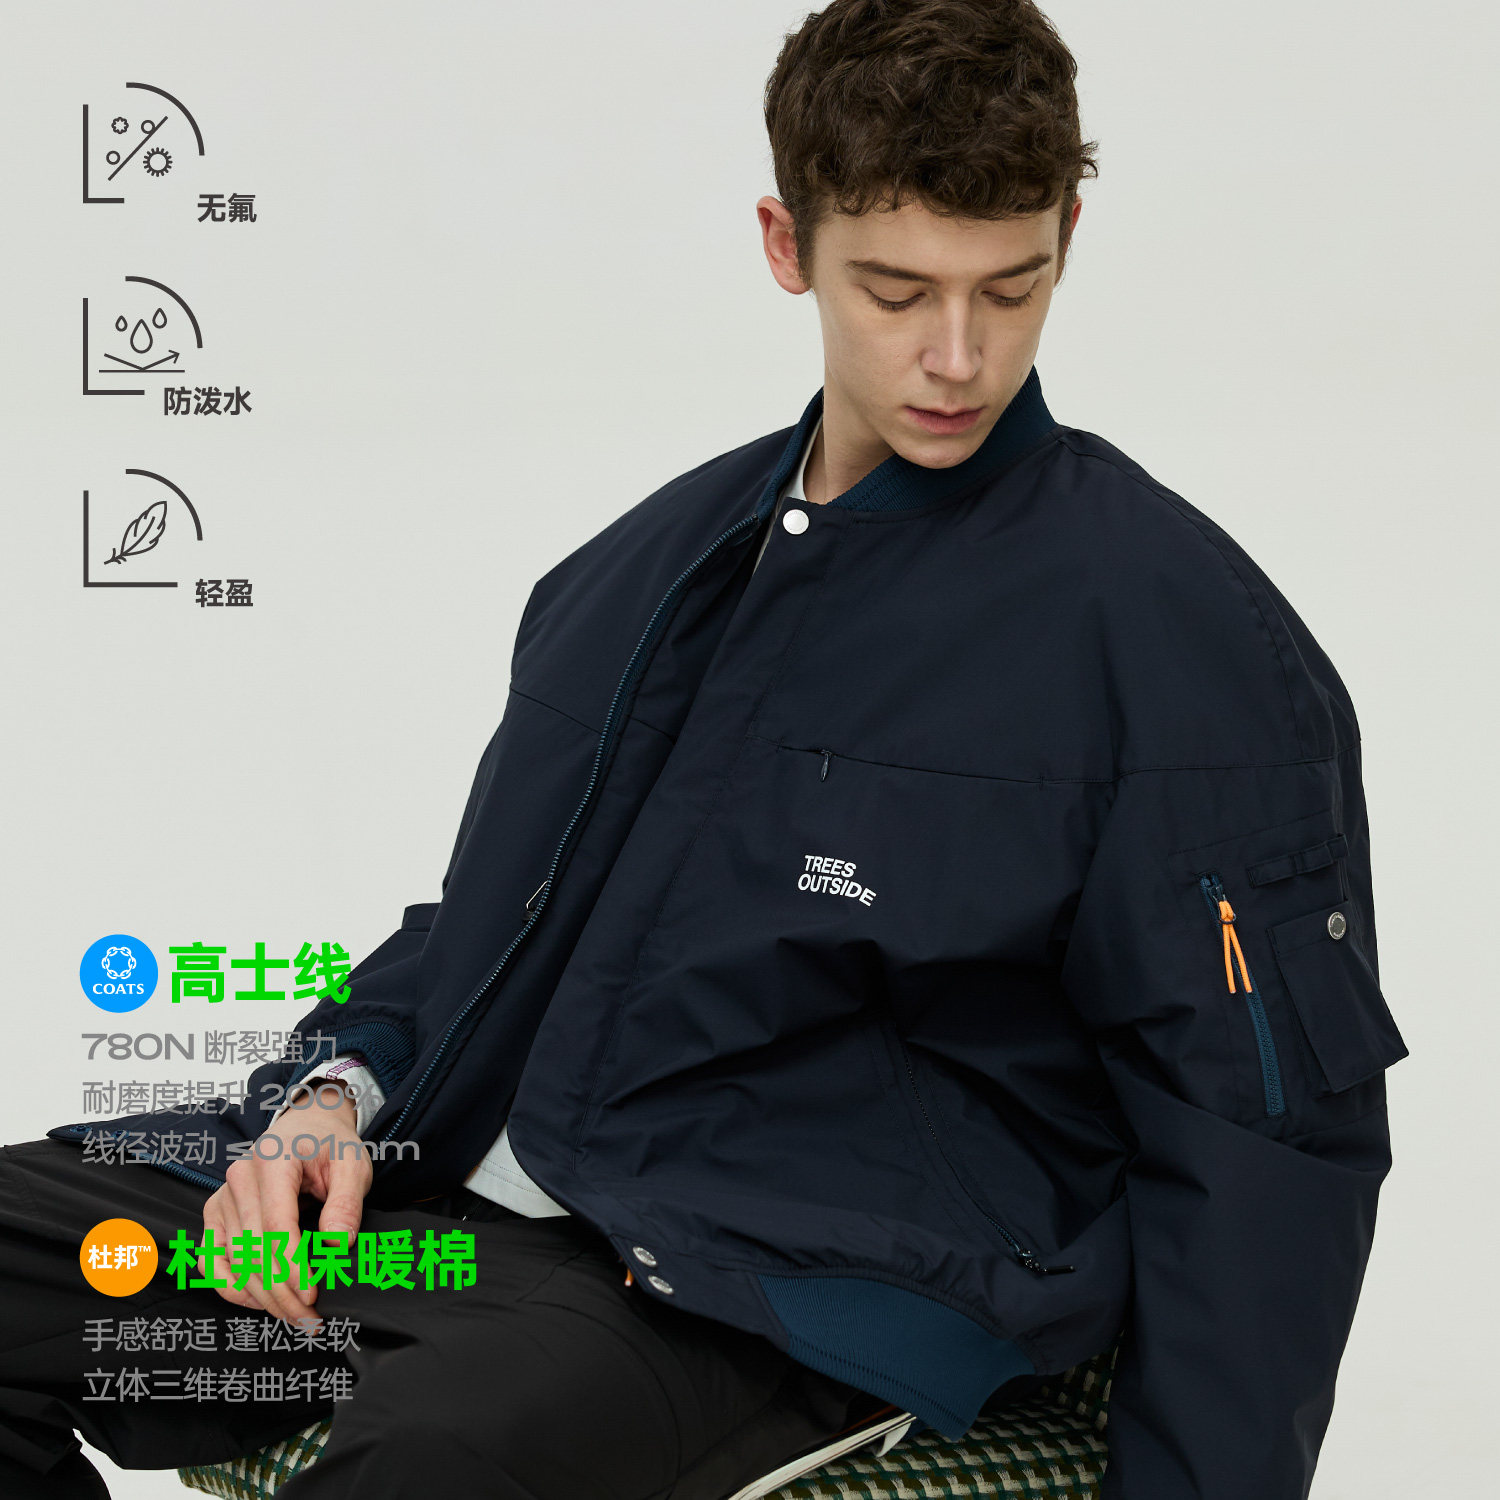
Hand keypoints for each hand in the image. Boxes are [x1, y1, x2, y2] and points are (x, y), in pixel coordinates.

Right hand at [196, 1079, 371, 1324]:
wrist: (307, 1125)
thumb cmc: (330, 1145)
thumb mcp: (353, 1164)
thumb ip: (346, 1204)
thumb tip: (338, 1246)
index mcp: (272, 1162)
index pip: (275, 1227)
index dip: (291, 1267)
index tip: (312, 1295)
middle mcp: (238, 1180)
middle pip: (253, 1250)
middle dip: (281, 1292)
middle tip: (311, 1320)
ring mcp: (222, 1197)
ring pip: (233, 1261)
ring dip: (261, 1297)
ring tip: (294, 1316)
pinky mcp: (215, 1213)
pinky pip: (212, 1259)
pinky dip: (231, 1286)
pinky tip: (260, 1301)